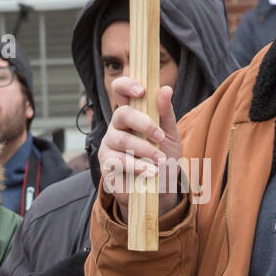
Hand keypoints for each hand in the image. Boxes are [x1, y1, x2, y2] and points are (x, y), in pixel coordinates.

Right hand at [98, 79, 183, 215]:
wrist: (160, 189)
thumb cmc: (163, 158)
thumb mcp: (170, 134)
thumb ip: (165, 113)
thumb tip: (165, 89)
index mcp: (131, 114)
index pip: (120, 90)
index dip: (126, 86)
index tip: (141, 91)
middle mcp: (116, 127)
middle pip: (121, 114)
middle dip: (144, 124)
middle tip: (160, 136)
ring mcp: (108, 145)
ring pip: (121, 140)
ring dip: (145, 150)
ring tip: (160, 160)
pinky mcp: (106, 165)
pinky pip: (119, 161)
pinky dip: (138, 166)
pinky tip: (151, 172)